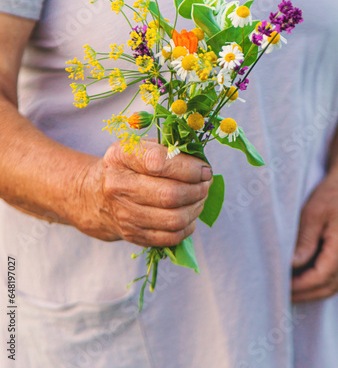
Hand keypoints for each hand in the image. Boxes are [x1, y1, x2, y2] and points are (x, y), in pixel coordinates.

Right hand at [74, 140, 212, 246]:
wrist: (96, 196)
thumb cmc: (129, 166)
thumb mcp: (141, 146)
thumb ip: (169, 148)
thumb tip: (202, 163)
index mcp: (120, 157)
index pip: (159, 162)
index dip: (189, 167)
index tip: (203, 168)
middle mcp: (118, 186)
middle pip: (170, 195)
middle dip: (198, 189)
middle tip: (206, 183)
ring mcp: (124, 214)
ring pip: (174, 218)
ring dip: (196, 207)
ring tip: (200, 197)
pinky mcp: (133, 235)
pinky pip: (171, 236)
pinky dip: (188, 225)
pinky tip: (189, 213)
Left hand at [292, 166, 337, 301]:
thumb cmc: (331, 196)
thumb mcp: (314, 214)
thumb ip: (305, 241)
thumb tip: (293, 265)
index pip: (321, 276)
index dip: (301, 285)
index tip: (282, 287)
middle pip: (327, 287)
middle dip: (304, 294)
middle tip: (281, 295)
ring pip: (332, 286)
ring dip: (311, 291)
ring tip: (288, 290)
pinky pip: (334, 278)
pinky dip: (318, 283)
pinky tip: (301, 280)